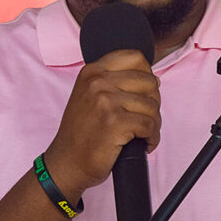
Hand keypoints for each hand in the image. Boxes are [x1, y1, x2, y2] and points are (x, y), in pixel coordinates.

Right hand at [44, 49, 160, 199]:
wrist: (67, 162)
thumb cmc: (81, 133)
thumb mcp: (89, 95)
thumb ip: (113, 81)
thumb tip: (152, 80)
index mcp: (92, 71)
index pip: (136, 57)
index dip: (146, 77)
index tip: (143, 94)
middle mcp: (98, 82)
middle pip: (150, 82)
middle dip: (153, 103)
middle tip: (143, 118)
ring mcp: (106, 101)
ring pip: (152, 106)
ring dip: (154, 123)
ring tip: (142, 134)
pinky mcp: (115, 122)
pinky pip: (150, 125)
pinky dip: (152, 138)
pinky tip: (143, 143)